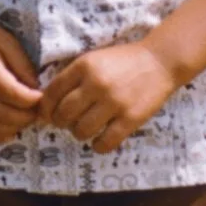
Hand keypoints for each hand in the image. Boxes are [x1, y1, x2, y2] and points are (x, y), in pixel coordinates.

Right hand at [0, 18, 44, 145]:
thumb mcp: (8, 43)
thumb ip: (23, 67)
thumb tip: (37, 93)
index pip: (11, 93)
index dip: (31, 100)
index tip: (43, 97)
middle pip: (2, 114)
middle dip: (25, 117)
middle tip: (38, 111)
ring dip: (14, 127)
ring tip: (26, 118)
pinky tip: (10, 130)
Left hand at [38, 41, 177, 153]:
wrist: (159, 61)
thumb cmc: (123, 61)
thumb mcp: (94, 59)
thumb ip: (73, 77)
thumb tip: (48, 103)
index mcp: (84, 65)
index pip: (52, 92)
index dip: (45, 108)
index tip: (47, 115)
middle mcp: (96, 83)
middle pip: (64, 114)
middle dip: (60, 122)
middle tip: (67, 123)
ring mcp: (114, 102)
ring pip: (81, 130)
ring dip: (78, 134)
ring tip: (84, 129)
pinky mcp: (131, 118)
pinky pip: (105, 142)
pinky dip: (98, 146)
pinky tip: (99, 141)